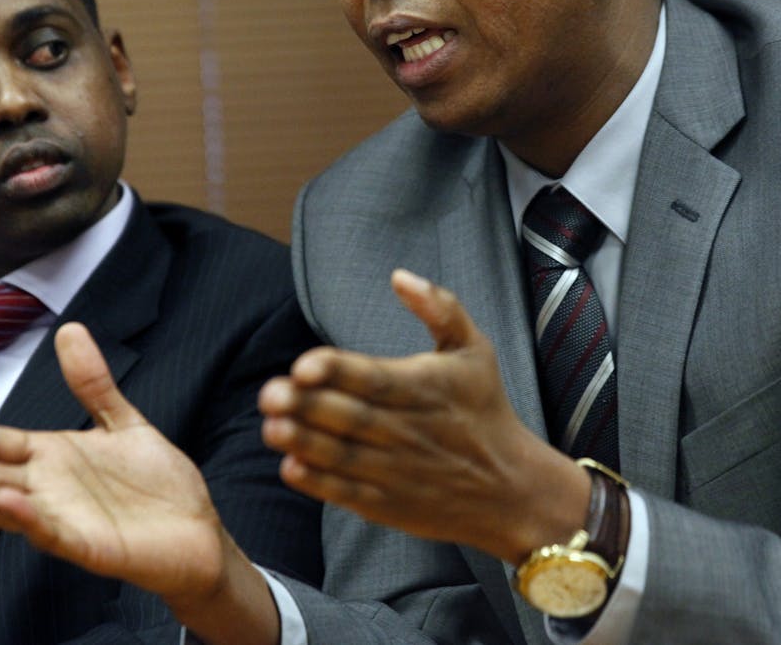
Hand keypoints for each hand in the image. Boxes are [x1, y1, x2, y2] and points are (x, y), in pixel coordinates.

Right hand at [0, 322, 278, 644]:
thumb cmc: (157, 485)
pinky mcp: (90, 547)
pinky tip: (9, 497)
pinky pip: (52, 534)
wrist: (200, 532)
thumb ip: (92, 384)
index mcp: (50, 459)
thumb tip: (69, 329)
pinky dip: (29, 518)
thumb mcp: (122, 422)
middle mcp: (47, 491)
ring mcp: (63, 520)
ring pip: (3, 505)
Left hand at [259, 269, 588, 562]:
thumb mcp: (475, 350)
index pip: (373, 378)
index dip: (336, 371)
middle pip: (350, 417)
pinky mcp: (387, 504)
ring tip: (270, 427)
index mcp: (424, 389)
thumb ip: (440, 308)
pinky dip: (318, 484)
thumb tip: (399, 276)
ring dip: (303, 443)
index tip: (303, 365)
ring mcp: (395, 471)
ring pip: (342, 456)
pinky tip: (291, 468)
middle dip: (307, 405)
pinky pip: (347, 494)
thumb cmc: (484, 409)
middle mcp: (407, 431)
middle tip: (269, 393)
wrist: (510, 489)